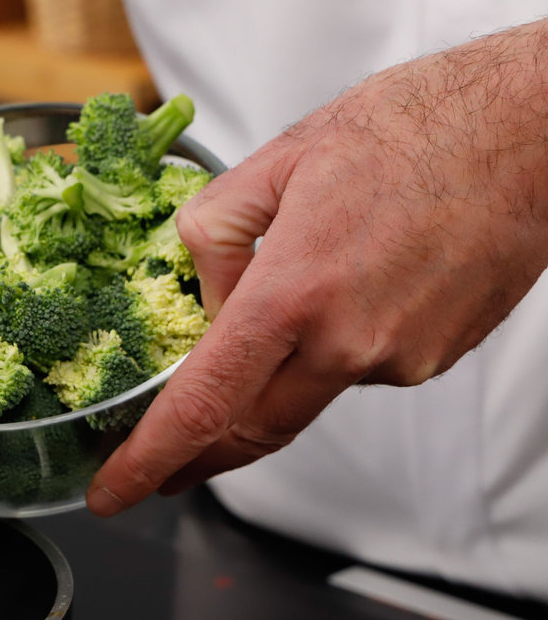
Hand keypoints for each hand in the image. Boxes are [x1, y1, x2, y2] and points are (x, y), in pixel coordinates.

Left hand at [88, 20, 547, 514]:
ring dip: (276, 373)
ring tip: (299, 286)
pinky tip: (354, 283)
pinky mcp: (434, 358)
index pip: (204, 404)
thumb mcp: (278, 162)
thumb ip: (215, 237)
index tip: (113, 492)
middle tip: (160, 467)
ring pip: (307, 394)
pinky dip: (333, 345)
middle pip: (251, 430)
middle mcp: (349, 342)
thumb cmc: (414, 127)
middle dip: (197, 456)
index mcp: (295, 292)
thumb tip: (203, 299)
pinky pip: (357, 370)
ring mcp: (400, 358)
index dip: (150, 460)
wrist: (530, 129)